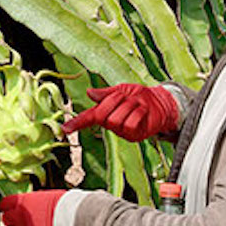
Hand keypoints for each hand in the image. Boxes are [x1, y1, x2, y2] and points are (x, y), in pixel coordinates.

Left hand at [0, 190, 66, 225]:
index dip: (8, 206)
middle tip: (21, 218)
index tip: (12, 207)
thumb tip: (33, 202)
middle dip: (13, 220)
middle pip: (6, 220)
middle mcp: (19, 218)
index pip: (4, 204)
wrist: (73, 220)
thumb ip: (35, 201)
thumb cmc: (63, 203)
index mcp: (21, 202)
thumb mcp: (46, 196)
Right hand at [61, 84, 177, 141]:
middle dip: (116, 101)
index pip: (88, 117)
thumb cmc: (140, 96)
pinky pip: (130, 124)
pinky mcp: (134, 136)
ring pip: (117, 119)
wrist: (161, 102)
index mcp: (105, 112)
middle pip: (103, 114)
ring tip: (137, 105)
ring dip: (129, 106)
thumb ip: (106, 94)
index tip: (65, 129)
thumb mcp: (122, 90)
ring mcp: (122, 131)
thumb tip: (89, 93)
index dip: (76, 123)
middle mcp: (111, 124)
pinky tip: (143, 112)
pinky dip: (138, 113)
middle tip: (126, 98)